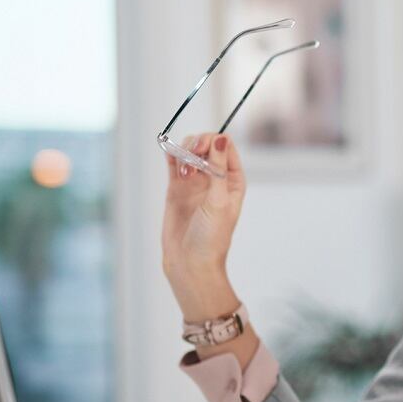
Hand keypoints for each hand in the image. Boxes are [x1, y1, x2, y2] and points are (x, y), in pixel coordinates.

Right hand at [161, 133, 245, 319]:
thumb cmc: (211, 238)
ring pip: (189, 151)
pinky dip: (171, 155)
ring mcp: (195, 182)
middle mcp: (215, 178)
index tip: (203, 150)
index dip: (214, 141)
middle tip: (191, 156)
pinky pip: (173, 163)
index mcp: (232, 181)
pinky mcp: (176, 188)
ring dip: (184, 152)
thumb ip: (218, 169)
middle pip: (206, 144)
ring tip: (183, 171)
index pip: (226, 146)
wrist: (190, 262)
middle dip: (197, 144)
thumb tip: (220, 138)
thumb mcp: (219, 201)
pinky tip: (169, 155)